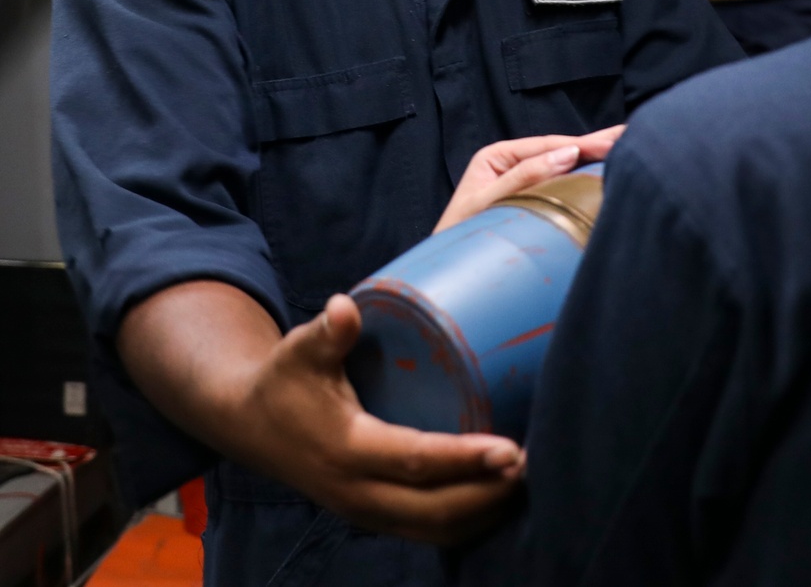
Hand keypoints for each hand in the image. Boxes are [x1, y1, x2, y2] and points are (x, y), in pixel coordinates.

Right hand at [119, 282, 524, 543]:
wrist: (250, 425)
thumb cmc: (285, 379)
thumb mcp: (299, 351)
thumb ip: (328, 332)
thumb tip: (345, 306)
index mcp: (346, 451)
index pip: (416, 462)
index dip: (466, 459)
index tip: (511, 449)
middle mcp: (358, 492)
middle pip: (436, 511)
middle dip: (489, 495)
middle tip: (534, 464)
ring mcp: (366, 511)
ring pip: (435, 530)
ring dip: (484, 513)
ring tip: (525, 481)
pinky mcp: (374, 514)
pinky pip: (427, 530)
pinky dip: (466, 521)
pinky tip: (497, 497)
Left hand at [434, 125, 623, 232]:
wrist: (447, 275)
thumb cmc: (459, 238)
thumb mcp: (489, 203)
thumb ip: (525, 178)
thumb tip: (567, 154)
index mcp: (496, 157)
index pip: (547, 145)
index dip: (582, 142)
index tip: (612, 140)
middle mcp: (508, 164)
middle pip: (558, 151)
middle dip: (593, 145)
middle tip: (628, 134)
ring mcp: (519, 182)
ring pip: (562, 167)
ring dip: (591, 159)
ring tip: (623, 147)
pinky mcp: (529, 202)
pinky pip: (559, 186)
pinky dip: (581, 178)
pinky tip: (602, 173)